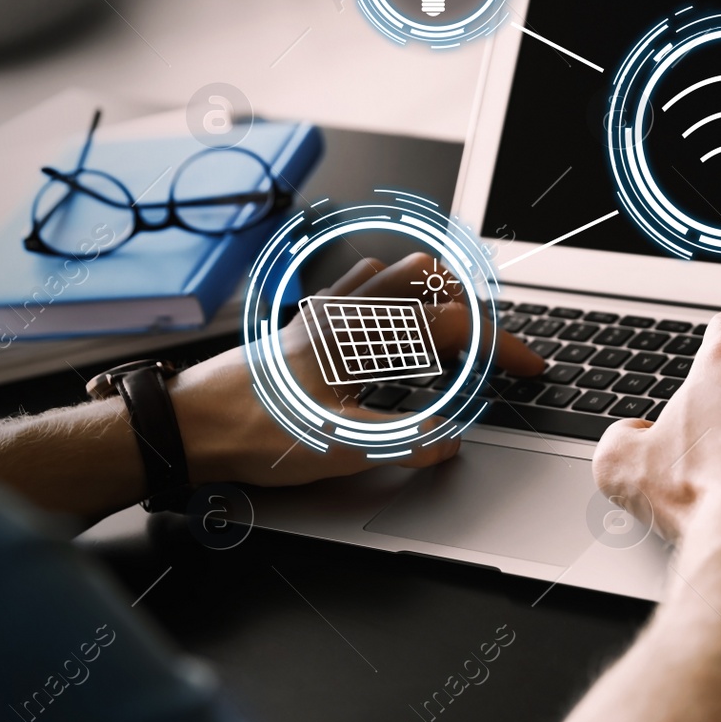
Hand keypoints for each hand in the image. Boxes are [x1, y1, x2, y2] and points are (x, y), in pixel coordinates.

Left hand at [168, 253, 543, 487]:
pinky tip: (396, 327)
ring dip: (437, 295)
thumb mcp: (345, 449)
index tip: (530, 368)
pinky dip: (398, 294)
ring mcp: (324, 308)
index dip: (502, 346)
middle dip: (477, 312)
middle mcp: (347, 308)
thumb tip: (454, 439)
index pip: (455, 324)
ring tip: (458, 338)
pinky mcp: (307, 319)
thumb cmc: (257, 433)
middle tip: (497, 355)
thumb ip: (410, 441)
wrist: (189, 424)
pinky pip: (364, 283)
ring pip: (399, 272)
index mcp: (365, 333)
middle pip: (435, 280)